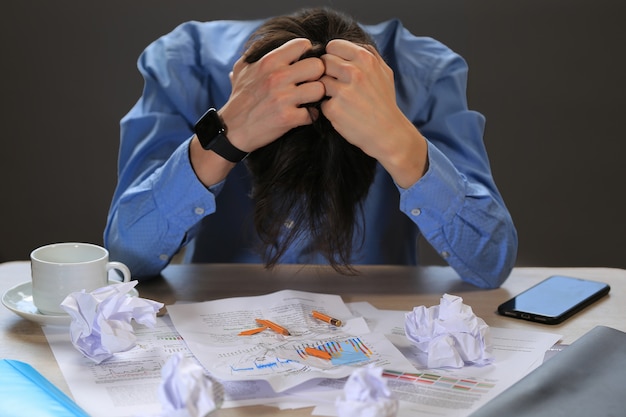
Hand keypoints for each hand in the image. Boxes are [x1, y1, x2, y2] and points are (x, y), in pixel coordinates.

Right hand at [220, 38, 325, 151]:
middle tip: (310, 83)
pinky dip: (310, 116)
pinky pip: (313, 113)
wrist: (231, 129)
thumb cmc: (239, 98)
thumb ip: (255, 53)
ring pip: (319, 89)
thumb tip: (266, 42)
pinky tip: (302, 115)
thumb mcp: (242, 69)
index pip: (302, 45)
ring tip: (307, 100)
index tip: (304, 65)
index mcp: (268, 62)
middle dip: (317, 75)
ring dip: (316, 97)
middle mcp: (276, 77)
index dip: (307, 54)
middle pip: (318, 66)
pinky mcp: (287, 118)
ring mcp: (282, 98)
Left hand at [320, 40, 427, 186]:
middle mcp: (353, 72)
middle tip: (338, 86)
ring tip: (340, 100)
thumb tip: (348, 43)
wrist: (389, 134)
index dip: (332, 56)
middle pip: (323, 62)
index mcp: (365, 59)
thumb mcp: (384, 72)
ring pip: (319, 82)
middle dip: (327, 73)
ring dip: (326, 90)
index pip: (333, 46)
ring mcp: (342, 91)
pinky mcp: (333, 109)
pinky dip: (328, 108)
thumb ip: (368, 54)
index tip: (336, 68)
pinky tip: (342, 113)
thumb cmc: (385, 102)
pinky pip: (321, 102)